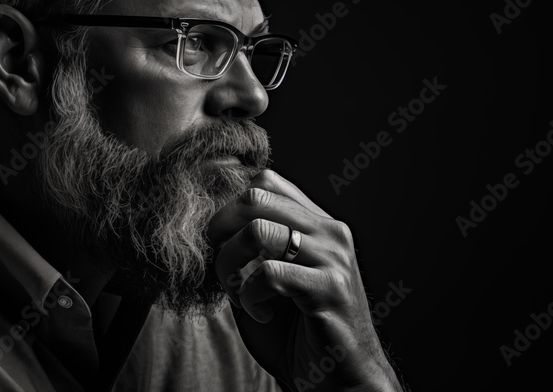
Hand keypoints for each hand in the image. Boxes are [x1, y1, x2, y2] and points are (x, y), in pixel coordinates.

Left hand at [208, 170, 403, 391]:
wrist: (342, 381)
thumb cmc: (299, 335)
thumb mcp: (272, 282)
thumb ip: (252, 252)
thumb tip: (211, 230)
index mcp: (317, 225)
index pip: (267, 181)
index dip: (229, 208)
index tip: (221, 245)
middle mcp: (330, 232)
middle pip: (256, 196)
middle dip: (221, 230)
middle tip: (222, 268)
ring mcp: (333, 258)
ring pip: (257, 230)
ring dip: (231, 264)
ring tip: (238, 293)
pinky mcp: (330, 288)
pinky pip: (268, 273)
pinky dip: (249, 295)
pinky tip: (259, 314)